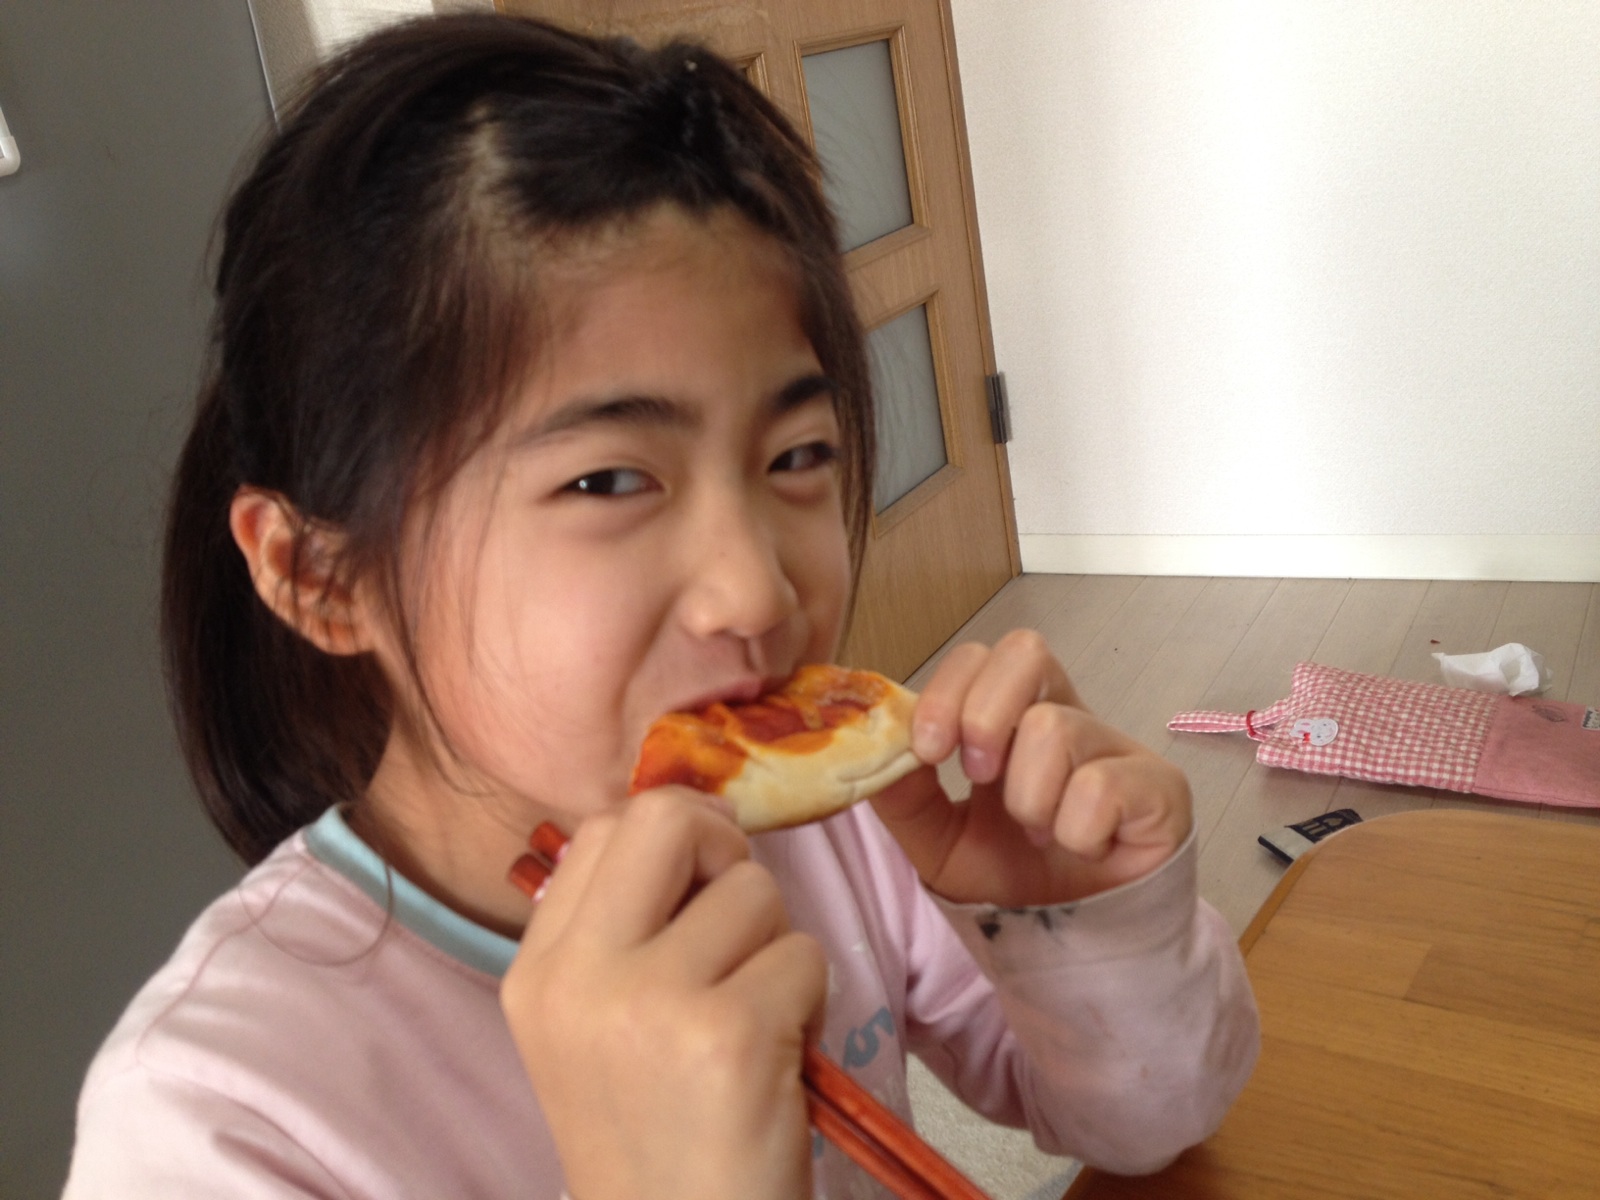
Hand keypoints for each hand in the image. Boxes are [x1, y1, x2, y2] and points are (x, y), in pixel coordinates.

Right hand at [499, 789, 826, 1199]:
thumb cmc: (655, 1144)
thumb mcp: (593, 1034)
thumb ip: (622, 934)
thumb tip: (702, 831)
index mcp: (535, 974)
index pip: (602, 828)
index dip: (673, 842)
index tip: (702, 887)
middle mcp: (577, 977)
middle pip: (665, 819)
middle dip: (724, 852)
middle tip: (742, 920)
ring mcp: (649, 1002)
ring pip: (754, 891)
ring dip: (777, 949)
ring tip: (755, 1021)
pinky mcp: (728, 1034)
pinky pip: (804, 955)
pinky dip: (810, 1003)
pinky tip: (778, 1061)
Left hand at [870, 630, 1191, 905]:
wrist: (1075, 948)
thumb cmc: (1015, 883)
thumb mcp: (938, 843)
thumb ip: (905, 796)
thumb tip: (878, 748)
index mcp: (1012, 720)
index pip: (980, 657)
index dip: (948, 690)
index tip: (929, 751)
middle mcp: (1068, 717)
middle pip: (1026, 651)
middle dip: (983, 715)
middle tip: (978, 779)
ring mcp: (1118, 748)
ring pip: (1054, 727)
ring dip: (1027, 797)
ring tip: (1038, 834)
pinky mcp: (1161, 788)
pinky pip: (1102, 785)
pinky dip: (1075, 830)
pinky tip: (1084, 848)